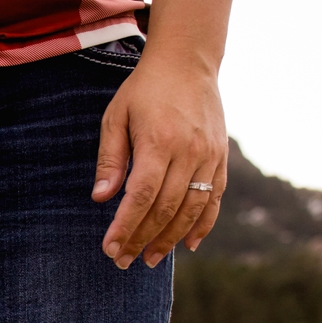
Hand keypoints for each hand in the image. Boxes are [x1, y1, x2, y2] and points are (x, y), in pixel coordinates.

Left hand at [93, 48, 228, 268]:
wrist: (189, 61)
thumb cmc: (144, 90)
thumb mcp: (116, 117)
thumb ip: (110, 158)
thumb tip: (101, 198)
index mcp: (159, 142)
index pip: (142, 195)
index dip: (126, 226)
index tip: (110, 248)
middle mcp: (189, 151)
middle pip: (166, 208)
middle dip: (143, 239)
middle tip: (122, 261)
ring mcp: (210, 155)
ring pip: (192, 209)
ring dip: (171, 239)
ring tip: (150, 259)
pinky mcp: (221, 157)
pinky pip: (215, 198)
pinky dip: (203, 224)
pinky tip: (188, 244)